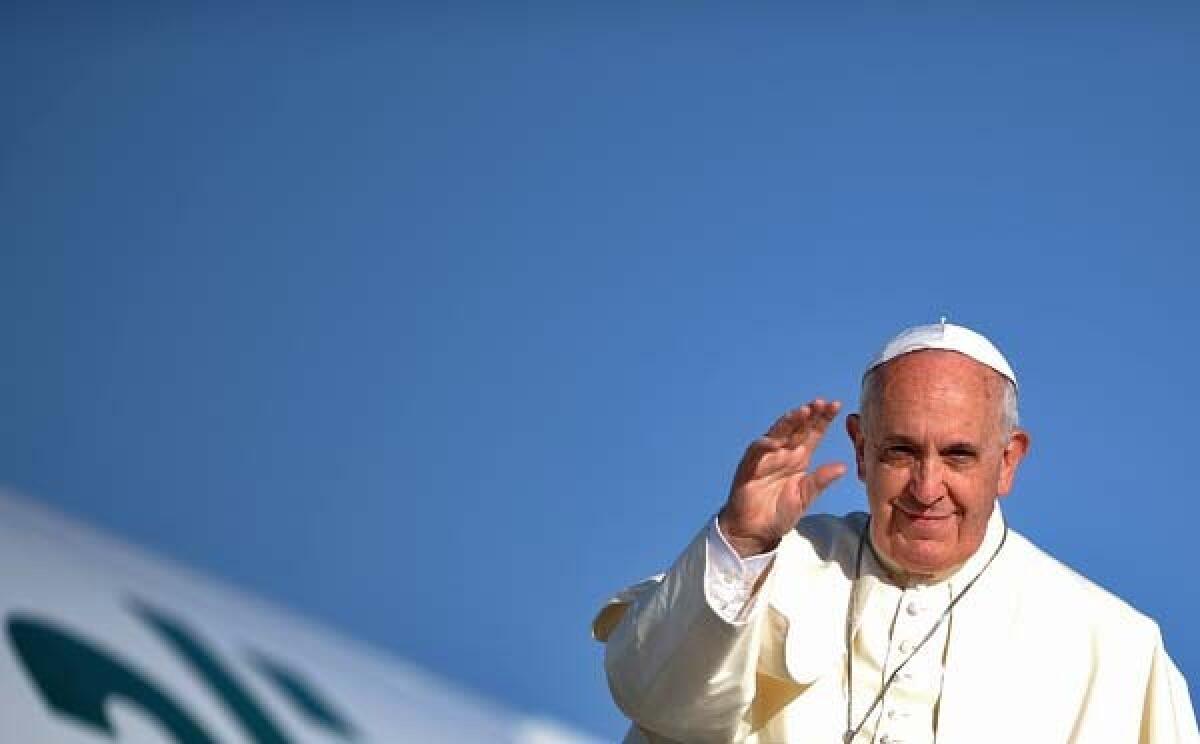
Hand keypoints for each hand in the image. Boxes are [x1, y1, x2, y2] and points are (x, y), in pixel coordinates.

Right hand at [718, 400, 846, 556]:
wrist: (755, 531)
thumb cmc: (780, 513)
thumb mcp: (805, 497)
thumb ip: (820, 480)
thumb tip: (843, 467)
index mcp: (799, 458)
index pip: (813, 433)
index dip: (823, 419)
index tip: (837, 404)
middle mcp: (784, 453)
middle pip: (797, 428)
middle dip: (808, 414)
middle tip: (821, 402)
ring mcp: (766, 458)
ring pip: (777, 433)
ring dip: (789, 422)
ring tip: (803, 412)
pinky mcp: (749, 467)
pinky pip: (757, 451)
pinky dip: (765, 444)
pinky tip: (776, 441)